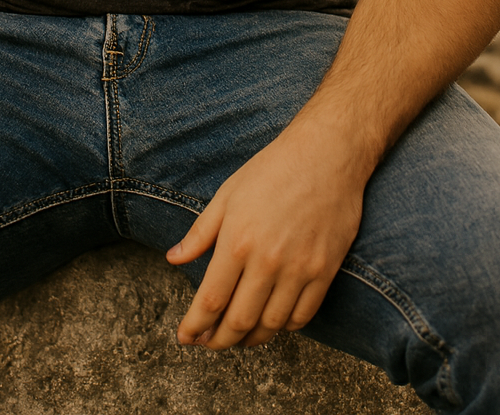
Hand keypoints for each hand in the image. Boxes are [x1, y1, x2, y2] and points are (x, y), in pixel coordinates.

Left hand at [166, 122, 366, 349]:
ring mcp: (299, 269)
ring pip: (271, 325)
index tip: (185, 337)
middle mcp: (267, 262)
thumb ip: (200, 233)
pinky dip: (284, 328)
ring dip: (250, 339)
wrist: (326, 155)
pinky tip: (272, 322)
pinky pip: (303, 316)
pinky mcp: (325, 272)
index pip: (210, 300)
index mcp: (237, 241)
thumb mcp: (227, 195)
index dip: (194, 326)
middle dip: (219, 340)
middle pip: (239, 321)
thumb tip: (173, 259)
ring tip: (237, 337)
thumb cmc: (272, 170)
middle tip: (208, 343)